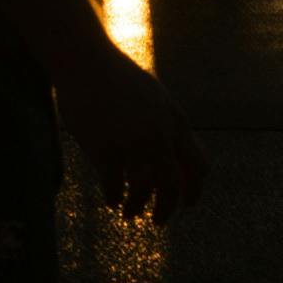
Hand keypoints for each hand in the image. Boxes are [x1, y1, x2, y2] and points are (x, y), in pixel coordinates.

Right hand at [54, 40, 208, 222]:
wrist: (85, 60)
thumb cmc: (116, 78)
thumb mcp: (153, 98)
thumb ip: (166, 126)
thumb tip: (172, 157)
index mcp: (175, 121)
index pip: (198, 166)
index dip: (194, 191)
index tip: (187, 205)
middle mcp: (159, 134)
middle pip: (172, 185)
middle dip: (167, 208)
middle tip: (159, 222)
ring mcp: (132, 142)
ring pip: (142, 190)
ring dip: (137, 206)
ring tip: (128, 213)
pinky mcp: (105, 148)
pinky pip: (114, 186)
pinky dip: (114, 197)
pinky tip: (110, 200)